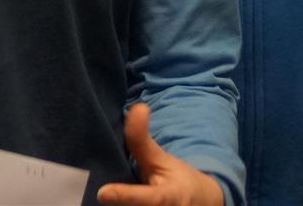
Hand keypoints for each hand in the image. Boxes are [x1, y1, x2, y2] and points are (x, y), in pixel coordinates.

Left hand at [96, 104, 224, 205]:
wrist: (202, 204)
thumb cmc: (177, 180)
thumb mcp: (161, 159)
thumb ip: (142, 140)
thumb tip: (138, 107)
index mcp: (169, 198)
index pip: (146, 199)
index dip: (125, 197)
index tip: (103, 194)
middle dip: (119, 205)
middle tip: (99, 195)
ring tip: (100, 199)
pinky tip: (106, 204)